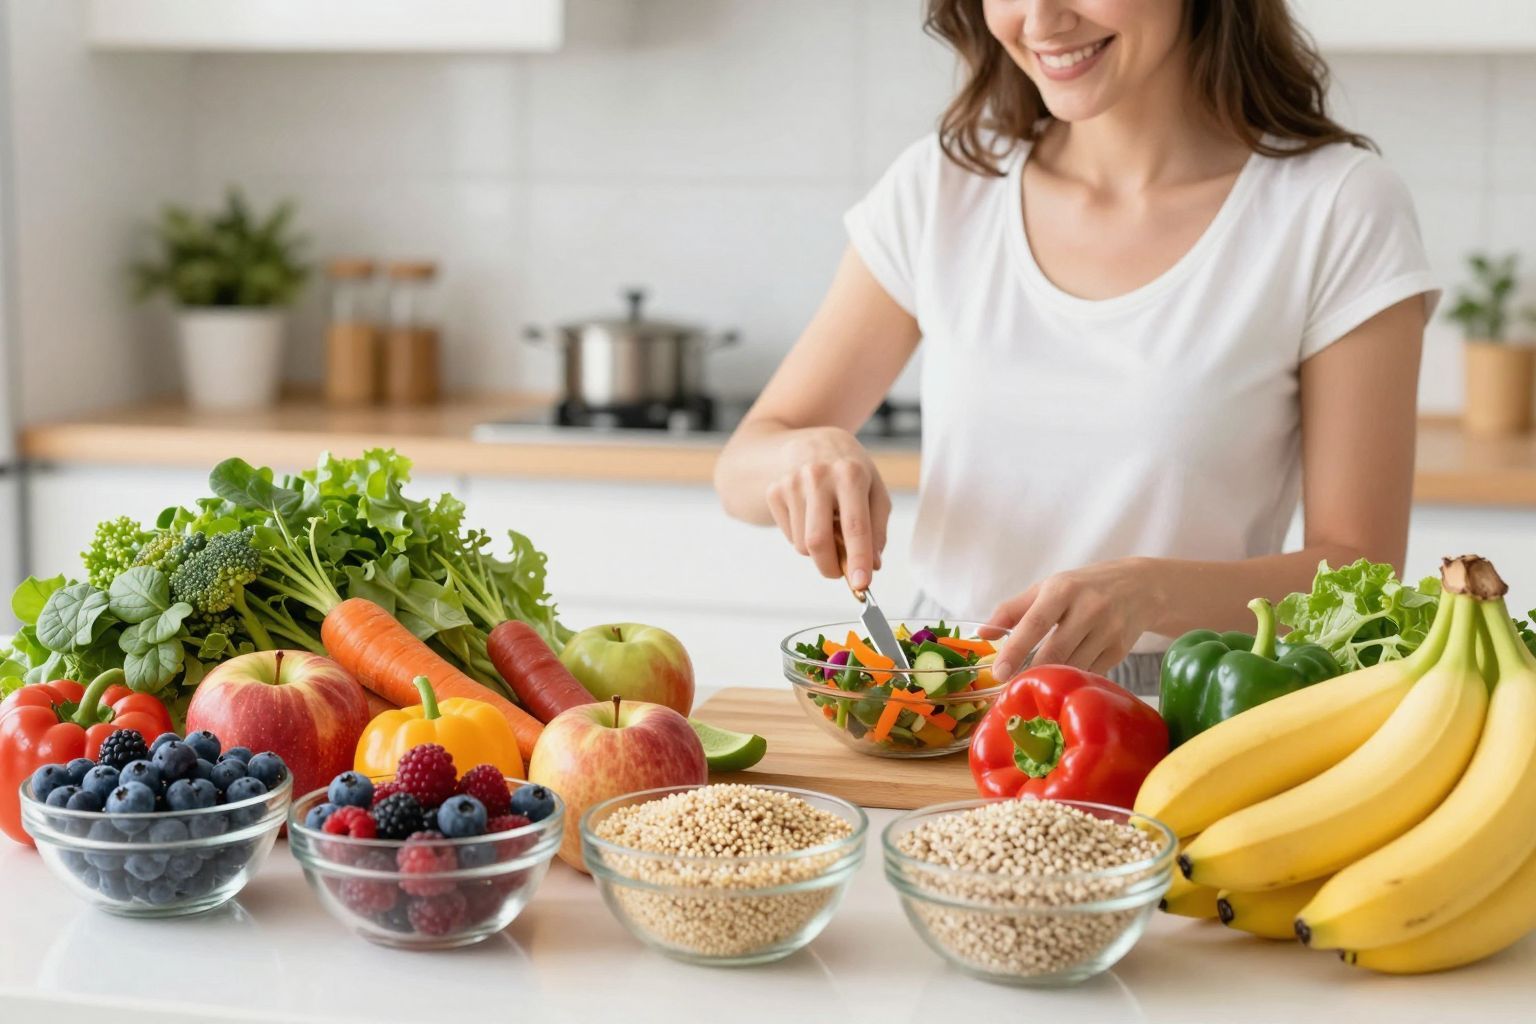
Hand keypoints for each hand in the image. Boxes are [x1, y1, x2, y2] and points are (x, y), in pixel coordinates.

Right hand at [764, 429, 890, 589]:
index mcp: (850, 473)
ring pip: (802, 544)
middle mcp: (818, 476)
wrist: (802, 440)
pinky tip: (810, 515)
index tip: (861, 584)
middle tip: (840, 573)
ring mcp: (791, 483)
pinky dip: (802, 536)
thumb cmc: (844, 466)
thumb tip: (872, 564)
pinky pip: (789, 536)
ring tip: (827, 526)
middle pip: (818, 541)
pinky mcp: (774, 491)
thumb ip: (877, 526)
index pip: (855, 525)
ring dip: (818, 550)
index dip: (858, 558)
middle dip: (831, 568)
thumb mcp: (872, 486)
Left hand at [988, 558, 1162, 679]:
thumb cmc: (1083, 587)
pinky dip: (1072, 679)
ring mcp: (1108, 631)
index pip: (1035, 622)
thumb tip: (982, 633)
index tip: (998, 672)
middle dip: (1031, 672)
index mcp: (1064, 590)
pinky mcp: (1120, 650)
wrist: (1140, 587)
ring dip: (1052, 679)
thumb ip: (1013, 609)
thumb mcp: (1048, 588)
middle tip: (1011, 687)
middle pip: (1055, 651)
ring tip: (1035, 685)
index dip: (1015, 649)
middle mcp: (1089, 608)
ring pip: (1072, 667)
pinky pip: (1089, 673)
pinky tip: (1063, 680)